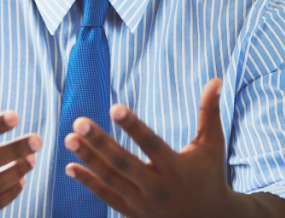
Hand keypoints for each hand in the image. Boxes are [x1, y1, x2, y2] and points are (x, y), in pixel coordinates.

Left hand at [62, 78, 284, 217]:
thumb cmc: (210, 176)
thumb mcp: (211, 146)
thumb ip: (209, 113)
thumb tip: (215, 80)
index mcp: (176, 167)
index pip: (151, 144)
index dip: (133, 126)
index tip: (114, 107)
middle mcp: (158, 186)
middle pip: (124, 163)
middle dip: (100, 142)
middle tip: (78, 122)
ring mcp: (143, 202)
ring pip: (111, 179)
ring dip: (88, 159)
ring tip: (69, 139)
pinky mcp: (133, 213)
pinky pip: (106, 196)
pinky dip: (88, 182)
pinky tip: (70, 167)